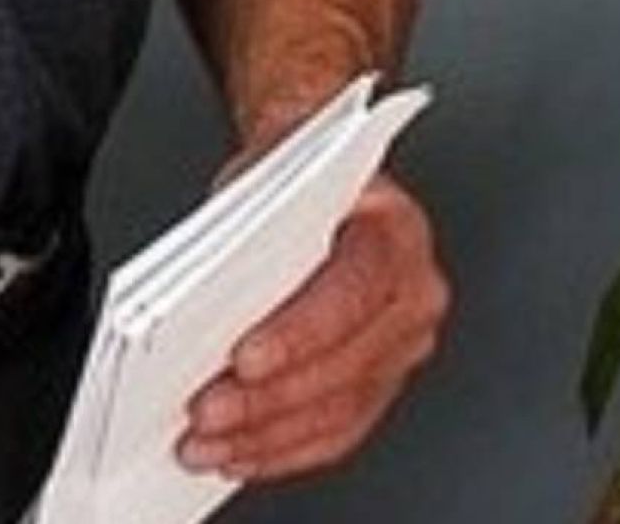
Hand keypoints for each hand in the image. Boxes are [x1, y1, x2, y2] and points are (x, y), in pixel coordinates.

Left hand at [178, 173, 448, 485]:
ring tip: (207, 442)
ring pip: (337, 409)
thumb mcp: (270, 173)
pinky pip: (336, 430)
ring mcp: (403, 343)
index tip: (242, 360)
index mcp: (394, 228)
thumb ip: (255, 229)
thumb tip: (209, 294)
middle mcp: (414, 288)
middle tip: (206, 413)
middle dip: (267, 399)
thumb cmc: (293, 168)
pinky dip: (283, 448)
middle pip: (343, 365)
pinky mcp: (382, 380)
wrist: (317, 172)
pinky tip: (241, 451)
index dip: (297, 334)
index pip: (352, 291)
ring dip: (266, 436)